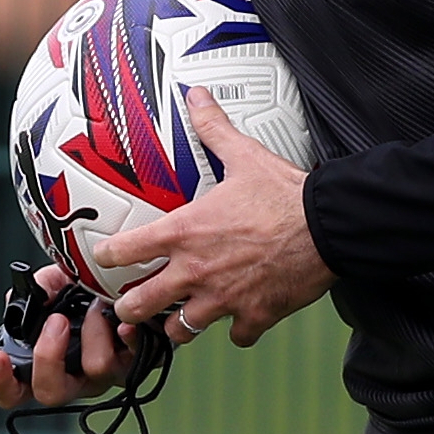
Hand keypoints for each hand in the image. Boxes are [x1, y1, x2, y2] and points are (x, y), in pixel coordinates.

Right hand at [0, 261, 156, 409]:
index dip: (0, 382)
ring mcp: (106, 374)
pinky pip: (135, 359)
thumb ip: (38, 289)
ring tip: (95, 304)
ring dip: (92, 332)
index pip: (13, 391)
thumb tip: (30, 297)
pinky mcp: (139, 363)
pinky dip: (128, 340)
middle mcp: (75, 377)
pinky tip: (125, 324)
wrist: (130, 285)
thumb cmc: (86, 290)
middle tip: (55, 322)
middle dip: (48, 357)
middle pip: (51, 393)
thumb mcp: (56, 283)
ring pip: (95, 370)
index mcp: (45, 365)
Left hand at [82, 85, 331, 348]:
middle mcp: (195, 272)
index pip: (123, 251)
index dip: (107, 256)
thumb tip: (196, 97)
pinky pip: (235, 336)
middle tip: (132, 303)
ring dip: (180, 325)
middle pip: (138, 306)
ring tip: (182, 318)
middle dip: (130, 307)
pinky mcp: (254, 316)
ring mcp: (223, 299)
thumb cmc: (284, 194)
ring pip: (180, 331)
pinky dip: (237, 330)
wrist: (329, 225)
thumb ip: (213, 130)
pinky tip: (240, 319)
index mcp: (184, 233)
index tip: (104, 258)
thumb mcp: (244, 156)